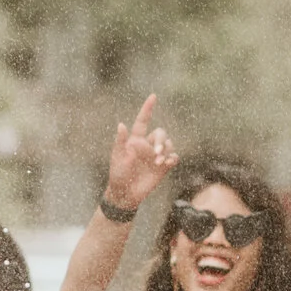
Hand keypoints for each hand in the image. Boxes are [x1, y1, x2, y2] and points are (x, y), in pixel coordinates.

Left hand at [101, 95, 177, 213]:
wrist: (126, 194)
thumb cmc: (118, 175)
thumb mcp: (117, 158)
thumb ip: (121, 142)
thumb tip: (121, 124)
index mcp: (135, 140)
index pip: (143, 121)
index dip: (147, 109)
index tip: (153, 96)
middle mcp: (147, 145)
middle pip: (160, 132)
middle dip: (160, 140)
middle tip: (156, 153)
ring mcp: (156, 156)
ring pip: (168, 144)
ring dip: (165, 150)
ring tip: (159, 161)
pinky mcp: (163, 167)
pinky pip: (173, 157)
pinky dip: (172, 158)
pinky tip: (167, 162)